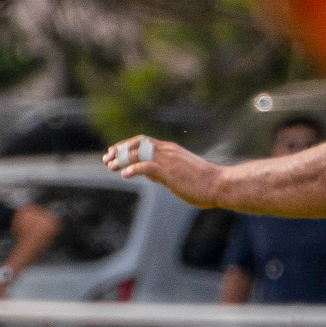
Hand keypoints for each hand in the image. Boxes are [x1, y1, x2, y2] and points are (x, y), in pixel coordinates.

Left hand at [103, 135, 222, 206]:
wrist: (219, 184)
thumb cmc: (201, 182)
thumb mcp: (177, 174)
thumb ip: (161, 172)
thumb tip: (147, 174)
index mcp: (169, 150)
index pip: (142, 142)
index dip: (125, 146)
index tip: (112, 153)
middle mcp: (167, 151)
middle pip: (137, 144)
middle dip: (120, 150)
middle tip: (106, 159)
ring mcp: (168, 160)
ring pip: (139, 153)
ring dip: (123, 159)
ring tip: (111, 166)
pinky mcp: (170, 172)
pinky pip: (148, 167)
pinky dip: (134, 169)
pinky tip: (125, 174)